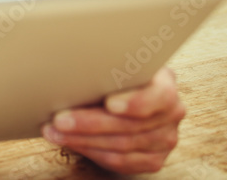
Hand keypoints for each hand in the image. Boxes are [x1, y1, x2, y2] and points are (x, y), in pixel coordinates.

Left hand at [42, 67, 185, 173]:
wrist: (128, 95)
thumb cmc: (115, 77)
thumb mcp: (115, 65)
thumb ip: (105, 68)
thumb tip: (68, 66)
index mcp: (165, 85)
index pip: (159, 96)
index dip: (135, 102)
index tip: (109, 103)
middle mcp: (171, 114)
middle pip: (131, 126)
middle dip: (90, 123)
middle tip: (59, 119)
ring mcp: (165, 139)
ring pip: (121, 146)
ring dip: (83, 140)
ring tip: (54, 131)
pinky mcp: (153, 160)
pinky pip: (120, 162)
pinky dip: (90, 151)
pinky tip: (69, 142)